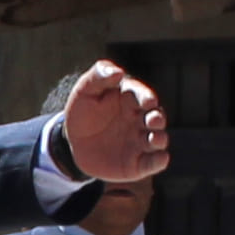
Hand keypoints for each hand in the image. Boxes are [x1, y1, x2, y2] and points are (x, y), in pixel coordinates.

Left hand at [54, 61, 172, 187]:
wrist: (73, 142)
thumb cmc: (82, 112)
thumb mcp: (85, 90)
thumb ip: (99, 76)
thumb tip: (118, 72)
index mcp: (131, 99)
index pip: (143, 96)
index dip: (147, 98)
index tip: (147, 101)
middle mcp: (140, 120)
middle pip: (156, 117)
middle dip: (157, 119)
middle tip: (153, 120)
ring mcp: (140, 141)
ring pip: (157, 139)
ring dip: (160, 139)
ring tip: (156, 139)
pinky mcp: (137, 162)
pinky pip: (152, 162)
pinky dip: (159, 161)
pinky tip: (160, 158)